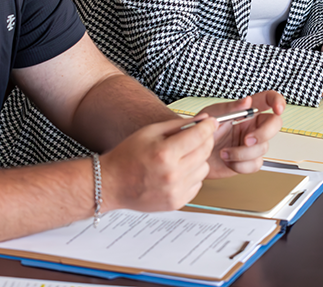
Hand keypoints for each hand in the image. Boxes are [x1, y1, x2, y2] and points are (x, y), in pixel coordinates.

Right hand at [99, 117, 214, 212]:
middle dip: (205, 140)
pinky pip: (197, 184)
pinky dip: (191, 176)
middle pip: (205, 152)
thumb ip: (178, 124)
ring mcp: (175, 191)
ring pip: (204, 169)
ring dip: (197, 160)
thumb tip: (203, 119)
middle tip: (198, 136)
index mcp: (164, 153)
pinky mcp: (176, 202)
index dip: (208, 126)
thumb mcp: (149, 132)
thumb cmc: (127, 156)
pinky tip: (177, 172)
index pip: (199, 136)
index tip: (211, 122)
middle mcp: (172, 174)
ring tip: (181, 157)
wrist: (111, 183)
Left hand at [199, 92, 284, 179]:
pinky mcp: (247, 161)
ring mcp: (251, 145)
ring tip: (224, 152)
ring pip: (263, 148)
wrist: (191, 154)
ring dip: (242, 153)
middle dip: (263, 134)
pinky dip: (240, 165)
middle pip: (274, 125)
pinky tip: (228, 161)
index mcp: (246, 111)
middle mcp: (252, 127)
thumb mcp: (213, 115)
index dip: (277, 101)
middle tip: (247, 140)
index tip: (278, 109)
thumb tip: (247, 101)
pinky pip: (255, 164)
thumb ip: (231, 108)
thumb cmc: (200, 131)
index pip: (268, 100)